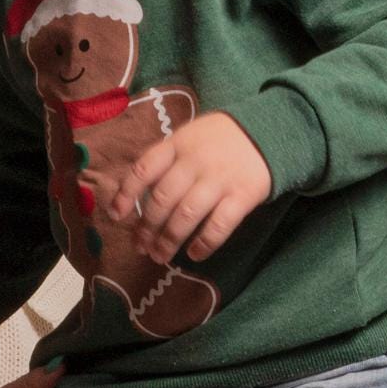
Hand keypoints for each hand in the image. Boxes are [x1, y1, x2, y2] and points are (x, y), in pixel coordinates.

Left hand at [104, 110, 271, 263]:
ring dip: (169, 240)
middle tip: (141, 247)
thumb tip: (135, 199)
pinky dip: (204, 244)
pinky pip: (219, 225)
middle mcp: (195, 161)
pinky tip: (194, 254)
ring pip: (186, 215)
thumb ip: (165, 162)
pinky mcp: (242, 195)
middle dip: (147, 228)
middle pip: (162, 199)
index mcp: (177, 144)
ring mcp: (219, 179)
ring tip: (160, 256)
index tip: (117, 216)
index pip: (143, 170)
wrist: (268, 131)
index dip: (127, 194)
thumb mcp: (188, 138)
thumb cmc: (219, 140)